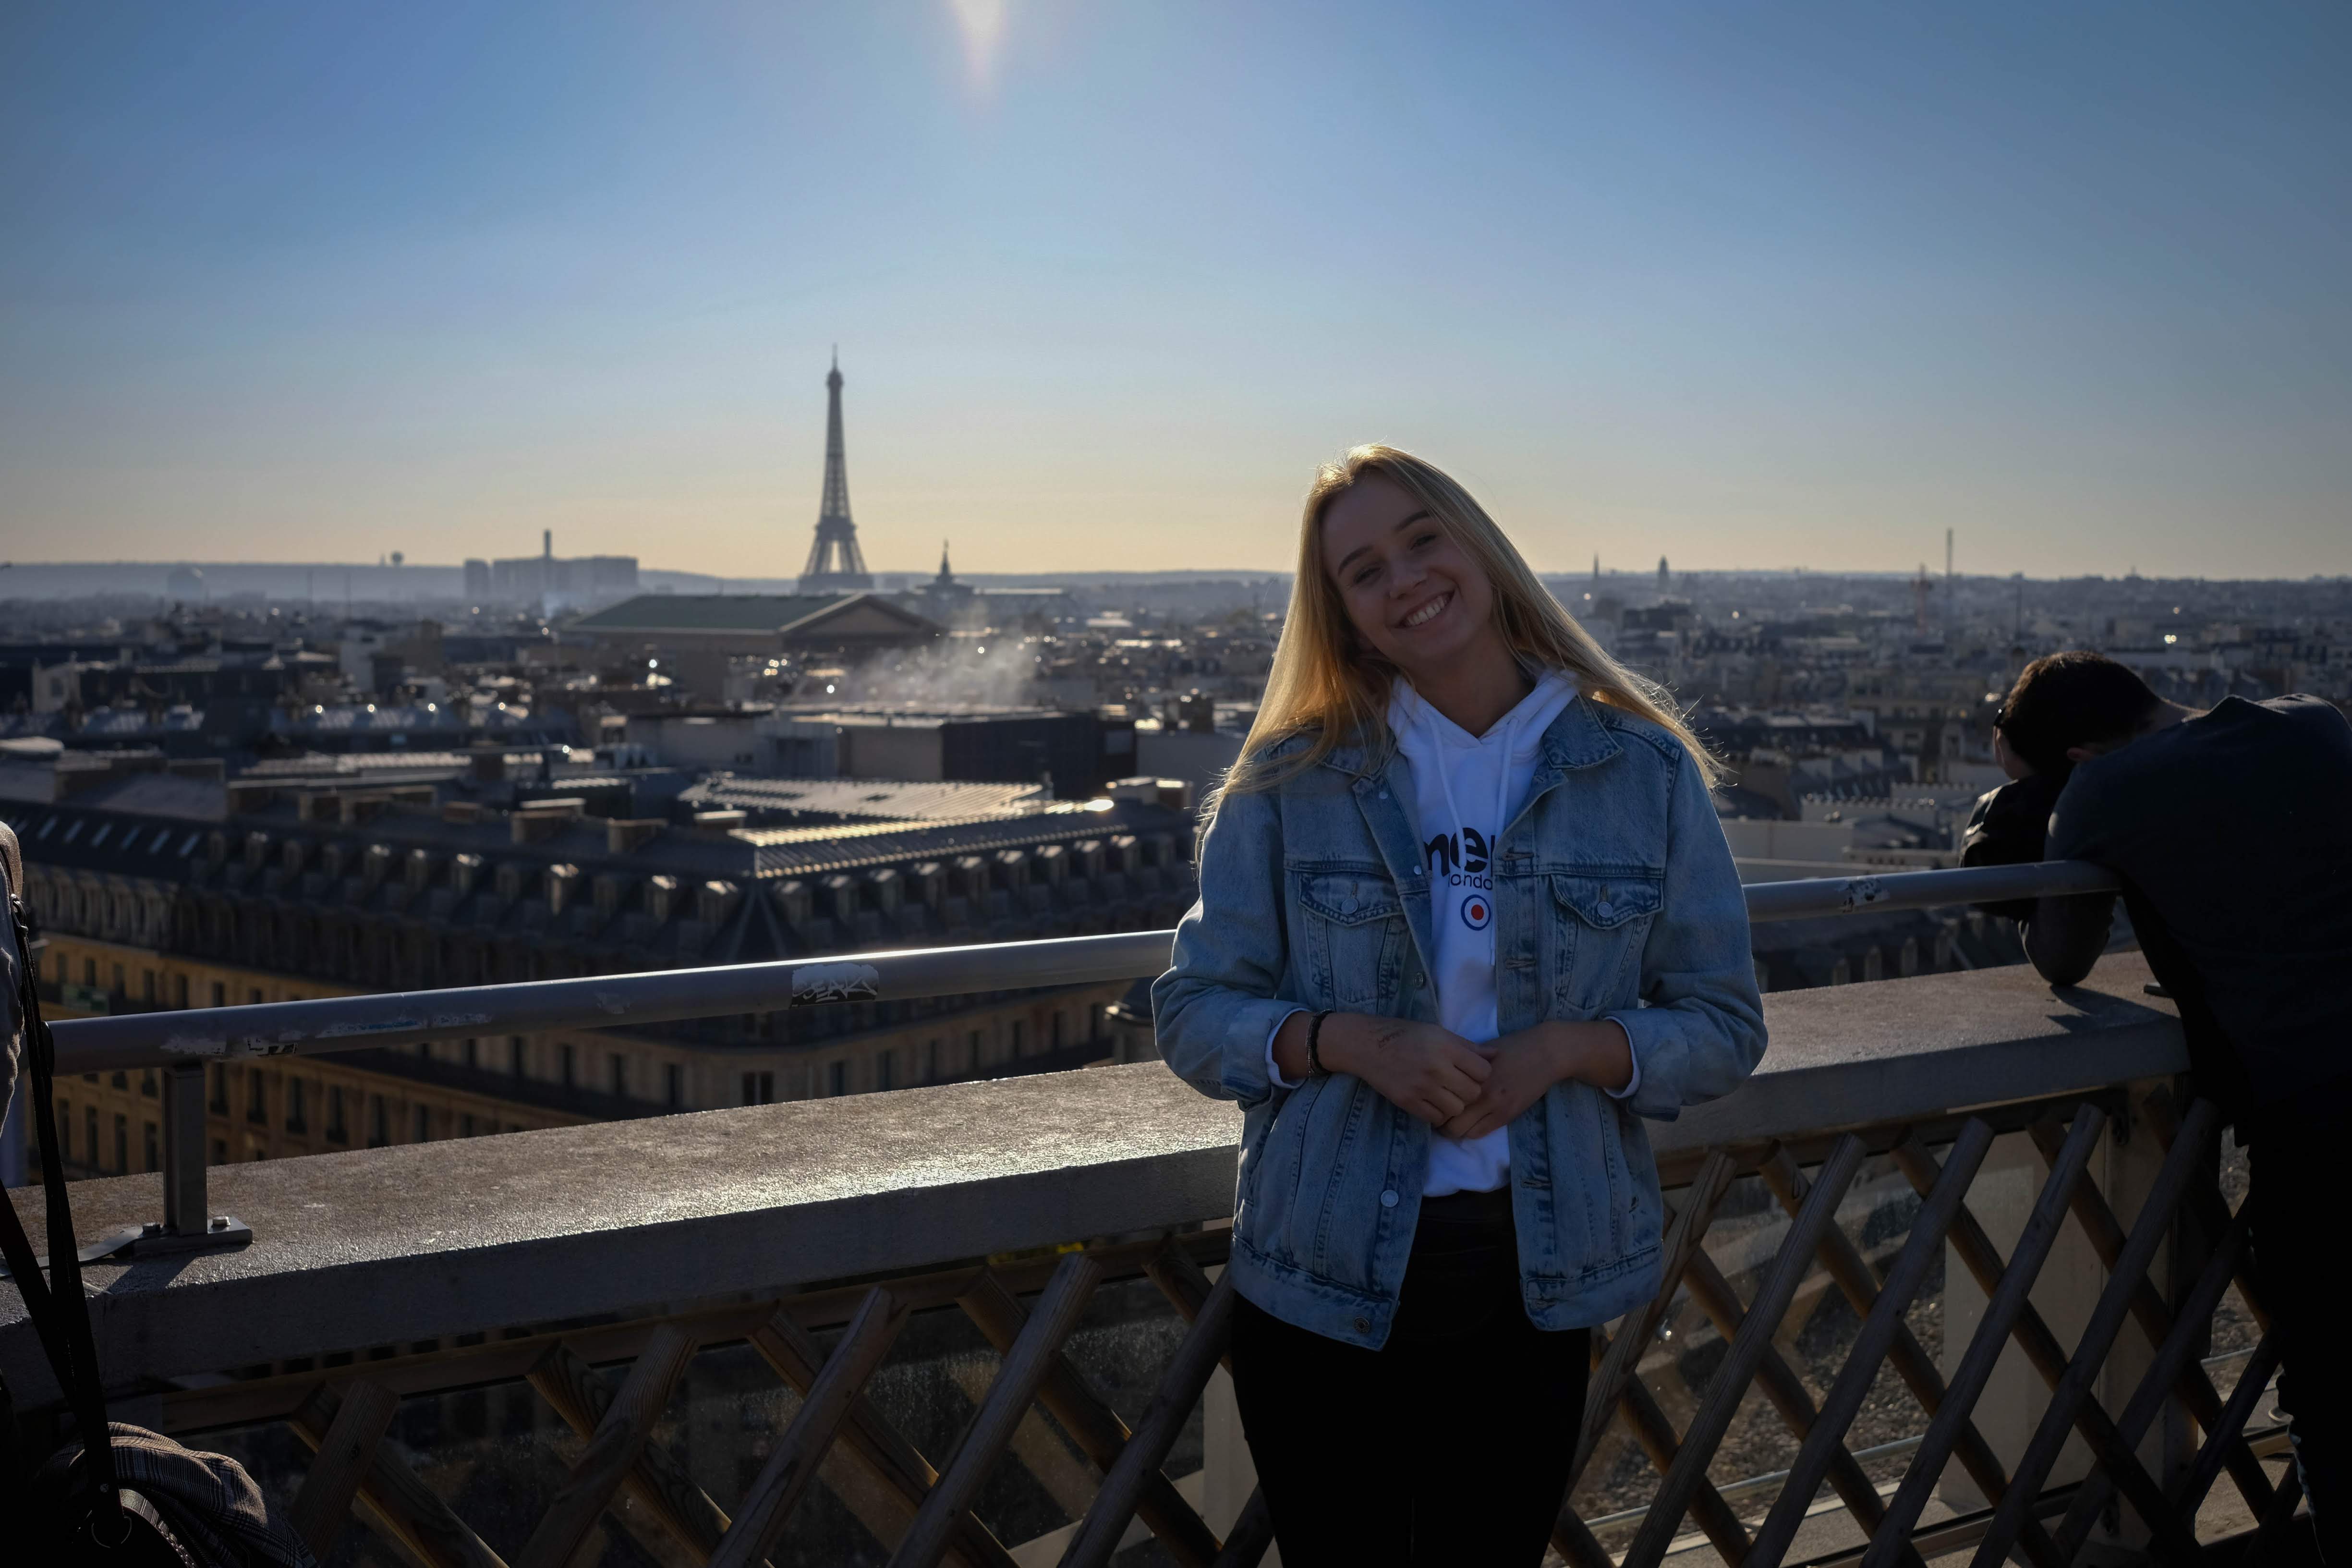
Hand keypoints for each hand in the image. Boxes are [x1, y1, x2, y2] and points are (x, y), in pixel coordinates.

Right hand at [1308, 1014, 1491, 1126]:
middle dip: (1469, 1091)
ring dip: (1455, 1104)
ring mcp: (1421, 1087)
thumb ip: (1468, 1046)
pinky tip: (1432, 1102)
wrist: (1368, 1045)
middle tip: (1458, 1084)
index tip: (1470, 1071)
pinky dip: (1438, 1113)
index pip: (1483, 1072)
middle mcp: (1436, 1068)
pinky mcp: (1408, 1102)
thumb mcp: (1438, 1032)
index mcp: (1446, 1047)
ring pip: (1456, 1109)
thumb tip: (1496, 1056)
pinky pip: (1436, 1118)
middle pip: (1472, 1093)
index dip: (1480, 1073)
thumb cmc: (1406, 1035)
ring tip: (1445, 1094)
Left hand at [1439, 1021, 1632, 1140]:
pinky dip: (1471, 1131)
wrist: (1545, 1053)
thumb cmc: (1512, 1046)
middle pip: (1448, 1120)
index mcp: (1470, 1073)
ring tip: (1454, 1121)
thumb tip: (1442, 1073)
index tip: (1433, 1100)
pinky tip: (1471, 1123)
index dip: (1433, 1101)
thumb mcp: (1482, 1049)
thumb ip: (1462, 1064)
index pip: (1441, 1097)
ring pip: (1462, 1132)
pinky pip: (1480, 1133)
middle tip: (1440, 1116)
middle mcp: (1480, 1092)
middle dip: (1440, 1121)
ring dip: (1455, 1129)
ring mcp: (1495, 1106)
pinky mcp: (1508, 1115)